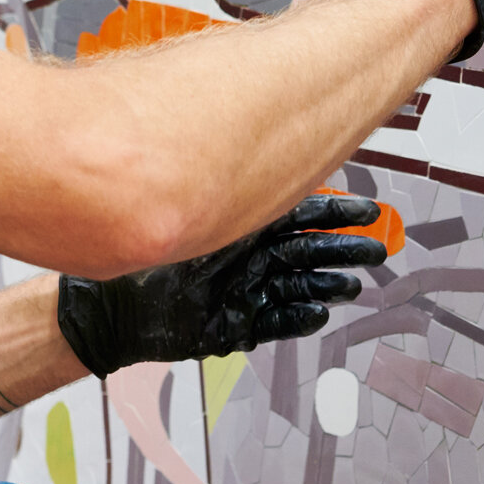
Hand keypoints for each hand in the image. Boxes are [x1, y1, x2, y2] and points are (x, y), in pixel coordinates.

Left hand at [54, 195, 385, 377]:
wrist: (106, 306)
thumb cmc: (136, 253)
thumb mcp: (179, 217)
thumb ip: (214, 198)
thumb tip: (251, 157)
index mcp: (242, 224)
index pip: (300, 213)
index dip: (336, 213)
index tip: (368, 211)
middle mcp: (249, 256)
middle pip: (309, 250)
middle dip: (344, 249)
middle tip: (377, 249)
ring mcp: (245, 290)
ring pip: (299, 286)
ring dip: (327, 284)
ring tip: (352, 284)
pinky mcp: (236, 325)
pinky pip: (276, 322)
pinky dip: (298, 319)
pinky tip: (320, 312)